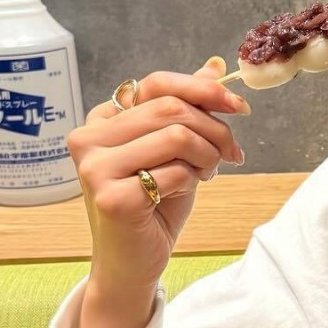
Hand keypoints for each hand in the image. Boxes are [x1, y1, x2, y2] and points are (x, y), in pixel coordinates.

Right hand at [66, 58, 249, 292]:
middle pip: (172, 108)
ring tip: (207, 173)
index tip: (239, 107)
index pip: (156, 83)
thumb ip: (188, 108)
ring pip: (177, 136)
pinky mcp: (110, 197)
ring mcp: (94, 168)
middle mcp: (88, 138)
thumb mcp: (176, 149)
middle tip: (231, 154)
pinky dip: (193, 181)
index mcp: (101, 120)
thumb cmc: (155, 203)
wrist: (133, 261)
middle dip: (216, 130)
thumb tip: (214, 66)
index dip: (204, 89)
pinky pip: (175, 172)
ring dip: (208, 155)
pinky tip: (184, 193)